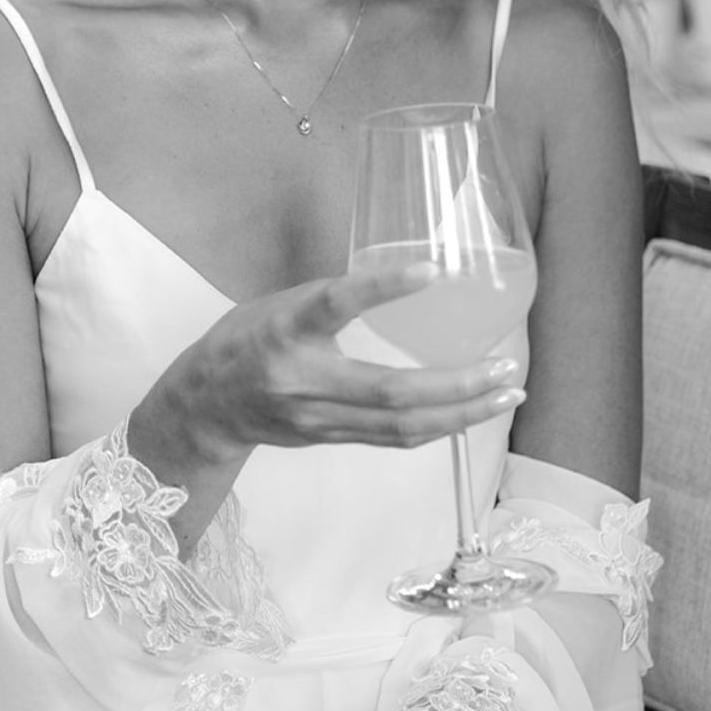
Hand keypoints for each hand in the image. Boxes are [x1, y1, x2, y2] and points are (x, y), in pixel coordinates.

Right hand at [169, 263, 523, 466]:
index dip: (383, 287)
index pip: (336, 305)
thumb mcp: (276, 303)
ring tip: (505, 394)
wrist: (205, 407)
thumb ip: (329, 300)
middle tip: (505, 367)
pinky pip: (393, 438)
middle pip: (390, 392)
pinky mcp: (331, 439)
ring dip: (462, 414)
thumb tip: (396, 283)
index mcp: (284, 330)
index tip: (431, 271)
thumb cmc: (243, 341)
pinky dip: (437, 426)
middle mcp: (303, 381)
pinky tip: (469, 413)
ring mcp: (319, 419)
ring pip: (401, 426)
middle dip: (457, 385)